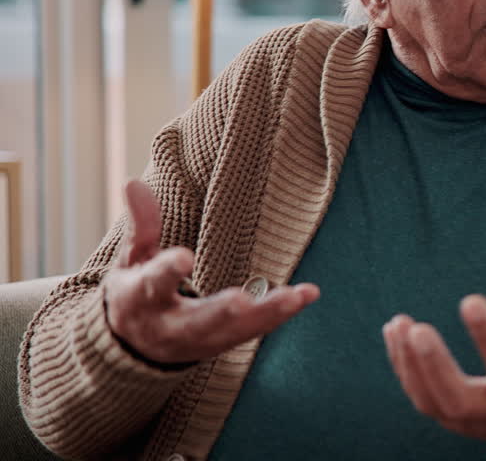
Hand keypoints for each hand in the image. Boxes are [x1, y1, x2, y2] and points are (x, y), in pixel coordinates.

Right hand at [103, 179, 319, 365]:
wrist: (134, 350)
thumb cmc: (136, 293)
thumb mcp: (132, 260)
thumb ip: (142, 225)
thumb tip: (132, 181)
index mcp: (140, 300)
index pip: (152, 285)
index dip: (166, 271)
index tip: (184, 257)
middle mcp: (169, 326)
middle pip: (197, 321)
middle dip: (220, 312)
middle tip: (241, 301)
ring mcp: (198, 341)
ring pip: (233, 331)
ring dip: (266, 313)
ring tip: (296, 296)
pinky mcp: (222, 345)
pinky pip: (253, 331)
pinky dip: (280, 315)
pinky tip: (307, 295)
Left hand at [383, 286, 485, 455]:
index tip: (471, 301)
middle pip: (457, 398)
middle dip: (434, 365)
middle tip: (417, 329)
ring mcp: (467, 420)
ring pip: (431, 400)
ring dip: (409, 364)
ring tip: (398, 323)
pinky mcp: (448, 418)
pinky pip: (420, 397)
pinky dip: (403, 367)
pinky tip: (394, 334)